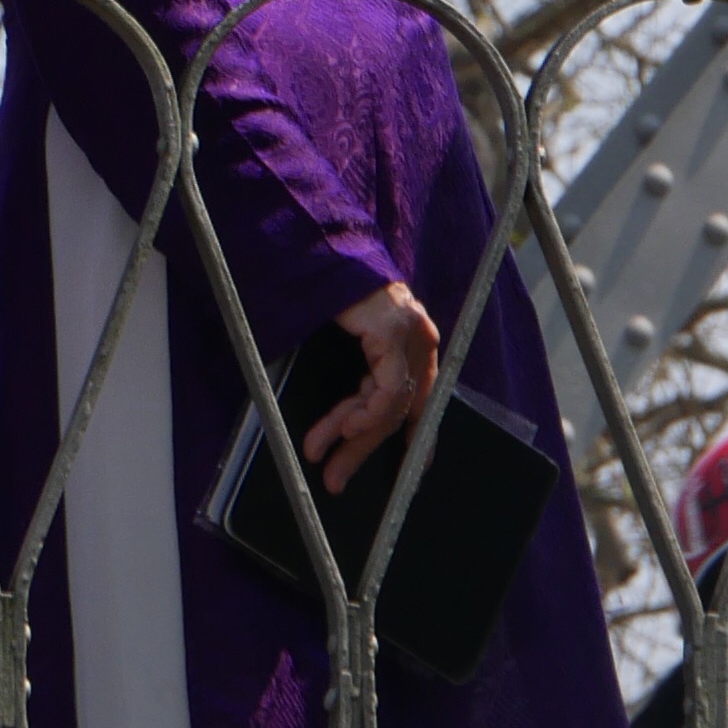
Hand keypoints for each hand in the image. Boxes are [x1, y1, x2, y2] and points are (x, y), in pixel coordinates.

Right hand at [302, 280, 443, 494]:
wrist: (307, 247)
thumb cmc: (320, 291)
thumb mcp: (346, 342)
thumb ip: (358, 373)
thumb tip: (349, 421)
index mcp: (412, 340)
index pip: (419, 400)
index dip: (414, 439)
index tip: (409, 473)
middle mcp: (419, 338)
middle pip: (402, 410)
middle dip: (365, 449)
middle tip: (338, 480)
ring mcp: (409, 333)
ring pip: (392, 405)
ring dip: (352, 437)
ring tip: (321, 458)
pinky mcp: (392, 331)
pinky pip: (386, 389)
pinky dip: (364, 414)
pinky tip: (343, 428)